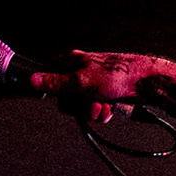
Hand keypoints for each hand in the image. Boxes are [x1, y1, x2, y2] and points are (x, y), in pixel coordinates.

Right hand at [36, 51, 156, 122]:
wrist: (143, 83)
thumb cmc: (116, 75)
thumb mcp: (80, 81)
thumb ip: (55, 82)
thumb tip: (32, 80)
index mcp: (70, 62)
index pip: (49, 77)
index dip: (53, 91)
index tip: (63, 97)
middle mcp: (79, 72)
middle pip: (65, 98)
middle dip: (78, 106)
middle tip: (89, 103)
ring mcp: (92, 85)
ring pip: (81, 107)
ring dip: (92, 111)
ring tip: (103, 105)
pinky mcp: (103, 95)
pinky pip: (94, 110)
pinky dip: (102, 112)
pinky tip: (110, 108)